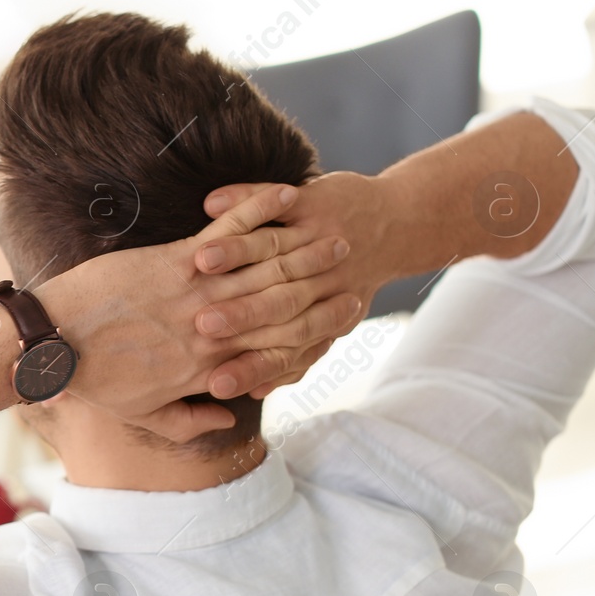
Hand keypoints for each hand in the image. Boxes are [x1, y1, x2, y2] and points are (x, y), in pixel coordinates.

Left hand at [33, 184, 362, 440]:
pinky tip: (285, 197)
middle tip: (353, 267)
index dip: (311, 330)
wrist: (49, 343)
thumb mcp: (141, 413)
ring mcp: (195, 292)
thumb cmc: (91, 380)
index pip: (273, 349)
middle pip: (280, 306)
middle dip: (320, 285)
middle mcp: (210, 330)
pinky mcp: (174, 260)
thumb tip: (227, 412)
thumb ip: (189, 420)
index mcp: (206, 368)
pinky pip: (226, 233)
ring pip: (263, 271)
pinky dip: (257, 212)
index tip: (342, 315)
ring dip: (304, 251)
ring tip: (336, 236)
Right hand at [193, 173, 402, 395]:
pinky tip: (212, 204)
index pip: (279, 354)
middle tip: (202, 325)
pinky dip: (248, 202)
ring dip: (236, 252)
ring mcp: (315, 239)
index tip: (215, 383)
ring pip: (271, 248)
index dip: (247, 368)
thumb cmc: (346, 285)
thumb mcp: (322, 331)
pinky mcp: (313, 202)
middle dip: (239, 314)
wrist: (391, 228)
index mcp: (317, 320)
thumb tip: (254, 393)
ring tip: (204, 260)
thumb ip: (287, 363)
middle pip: (276, 304)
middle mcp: (320, 283)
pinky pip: (278, 202)